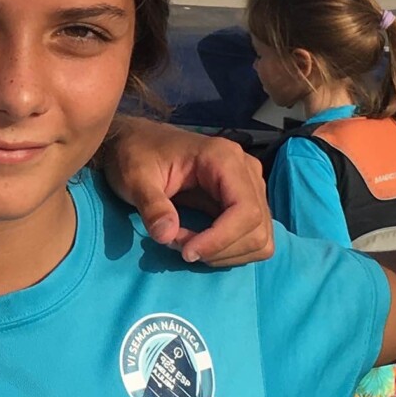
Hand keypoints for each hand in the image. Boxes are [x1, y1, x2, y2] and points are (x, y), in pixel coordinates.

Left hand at [100, 116, 274, 265]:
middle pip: (256, 229)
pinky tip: (199, 243)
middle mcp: (246, 170)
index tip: (186, 252)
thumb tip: (166, 236)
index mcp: (224, 158)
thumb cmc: (136, 154)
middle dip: (218, 249)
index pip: (245, 210)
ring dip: (224, 253)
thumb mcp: (136, 178)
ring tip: (186, 243)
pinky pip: (253, 238)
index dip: (221, 240)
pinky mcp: (245, 202)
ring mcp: (250, 187)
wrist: (136, 143)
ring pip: (260, 239)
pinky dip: (229, 251)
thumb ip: (151, 206)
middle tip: (178, 244)